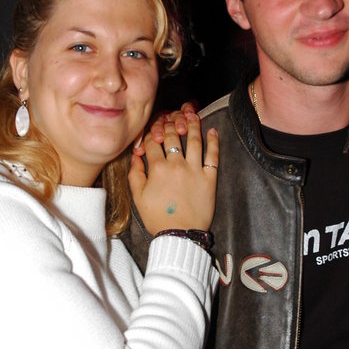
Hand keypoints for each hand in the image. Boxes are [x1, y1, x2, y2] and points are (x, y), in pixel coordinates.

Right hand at [129, 112, 217, 234]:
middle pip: (173, 136)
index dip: (151, 131)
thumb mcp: (138, 197)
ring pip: (194, 141)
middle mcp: (176, 165)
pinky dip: (213, 142)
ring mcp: (194, 170)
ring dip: (193, 125)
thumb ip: (135, 175)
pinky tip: (213, 131)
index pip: (153, 142)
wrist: (179, 234)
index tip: (153, 127)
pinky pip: (212, 156)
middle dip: (170, 123)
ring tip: (193, 114)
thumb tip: (136, 157)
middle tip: (172, 116)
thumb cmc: (157, 217)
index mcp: (157, 168)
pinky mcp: (209, 178)